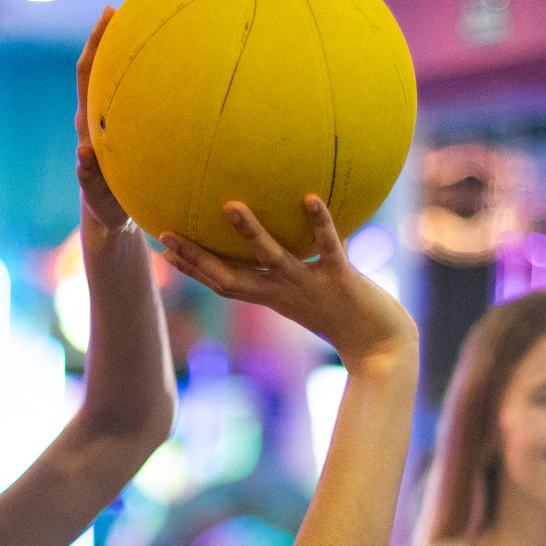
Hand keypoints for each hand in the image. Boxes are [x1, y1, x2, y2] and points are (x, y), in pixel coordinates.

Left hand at [75, 8, 129, 234]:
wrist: (108, 214)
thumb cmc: (104, 205)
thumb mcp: (98, 194)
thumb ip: (89, 176)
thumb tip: (83, 154)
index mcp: (88, 123)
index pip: (88, 72)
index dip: (96, 42)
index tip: (109, 13)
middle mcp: (96, 115)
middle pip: (99, 66)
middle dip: (109, 35)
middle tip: (126, 5)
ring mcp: (111, 122)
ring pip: (116, 80)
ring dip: (127, 54)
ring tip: (150, 27)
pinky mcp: (126, 132)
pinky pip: (135, 99)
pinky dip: (145, 80)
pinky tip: (170, 68)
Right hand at [160, 197, 413, 368]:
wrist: (382, 348)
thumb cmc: (347, 317)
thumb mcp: (313, 289)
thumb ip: (298, 265)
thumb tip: (289, 225)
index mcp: (272, 296)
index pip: (222, 282)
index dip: (191, 267)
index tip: (163, 247)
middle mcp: (284, 292)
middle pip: (230, 277)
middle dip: (196, 257)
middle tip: (167, 233)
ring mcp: (310, 286)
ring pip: (274, 258)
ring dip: (251, 233)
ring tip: (231, 205)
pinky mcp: (341, 280)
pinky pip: (328, 248)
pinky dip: (320, 223)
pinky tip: (311, 197)